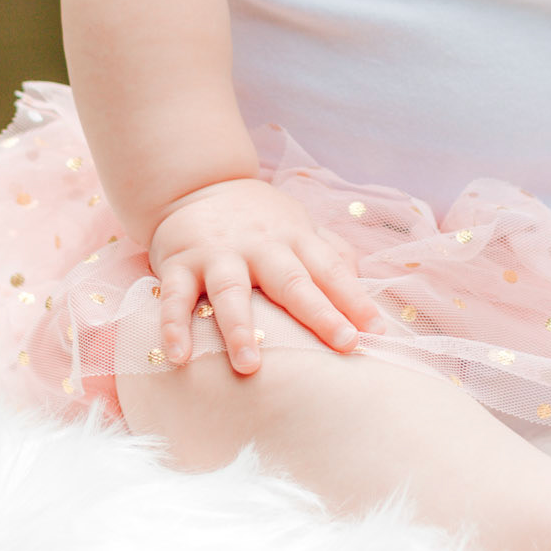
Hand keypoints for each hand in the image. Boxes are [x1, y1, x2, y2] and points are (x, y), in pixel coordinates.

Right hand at [148, 177, 379, 374]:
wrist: (195, 184)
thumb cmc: (259, 219)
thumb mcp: (300, 226)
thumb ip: (332, 254)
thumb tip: (365, 288)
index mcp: (294, 238)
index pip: (331, 270)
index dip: (355, 299)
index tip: (376, 331)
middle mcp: (260, 246)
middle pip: (292, 281)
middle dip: (320, 313)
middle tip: (345, 345)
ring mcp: (218, 255)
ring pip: (231, 292)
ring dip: (239, 329)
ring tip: (249, 366)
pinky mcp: (179, 264)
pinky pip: (174, 298)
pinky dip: (173, 326)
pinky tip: (179, 357)